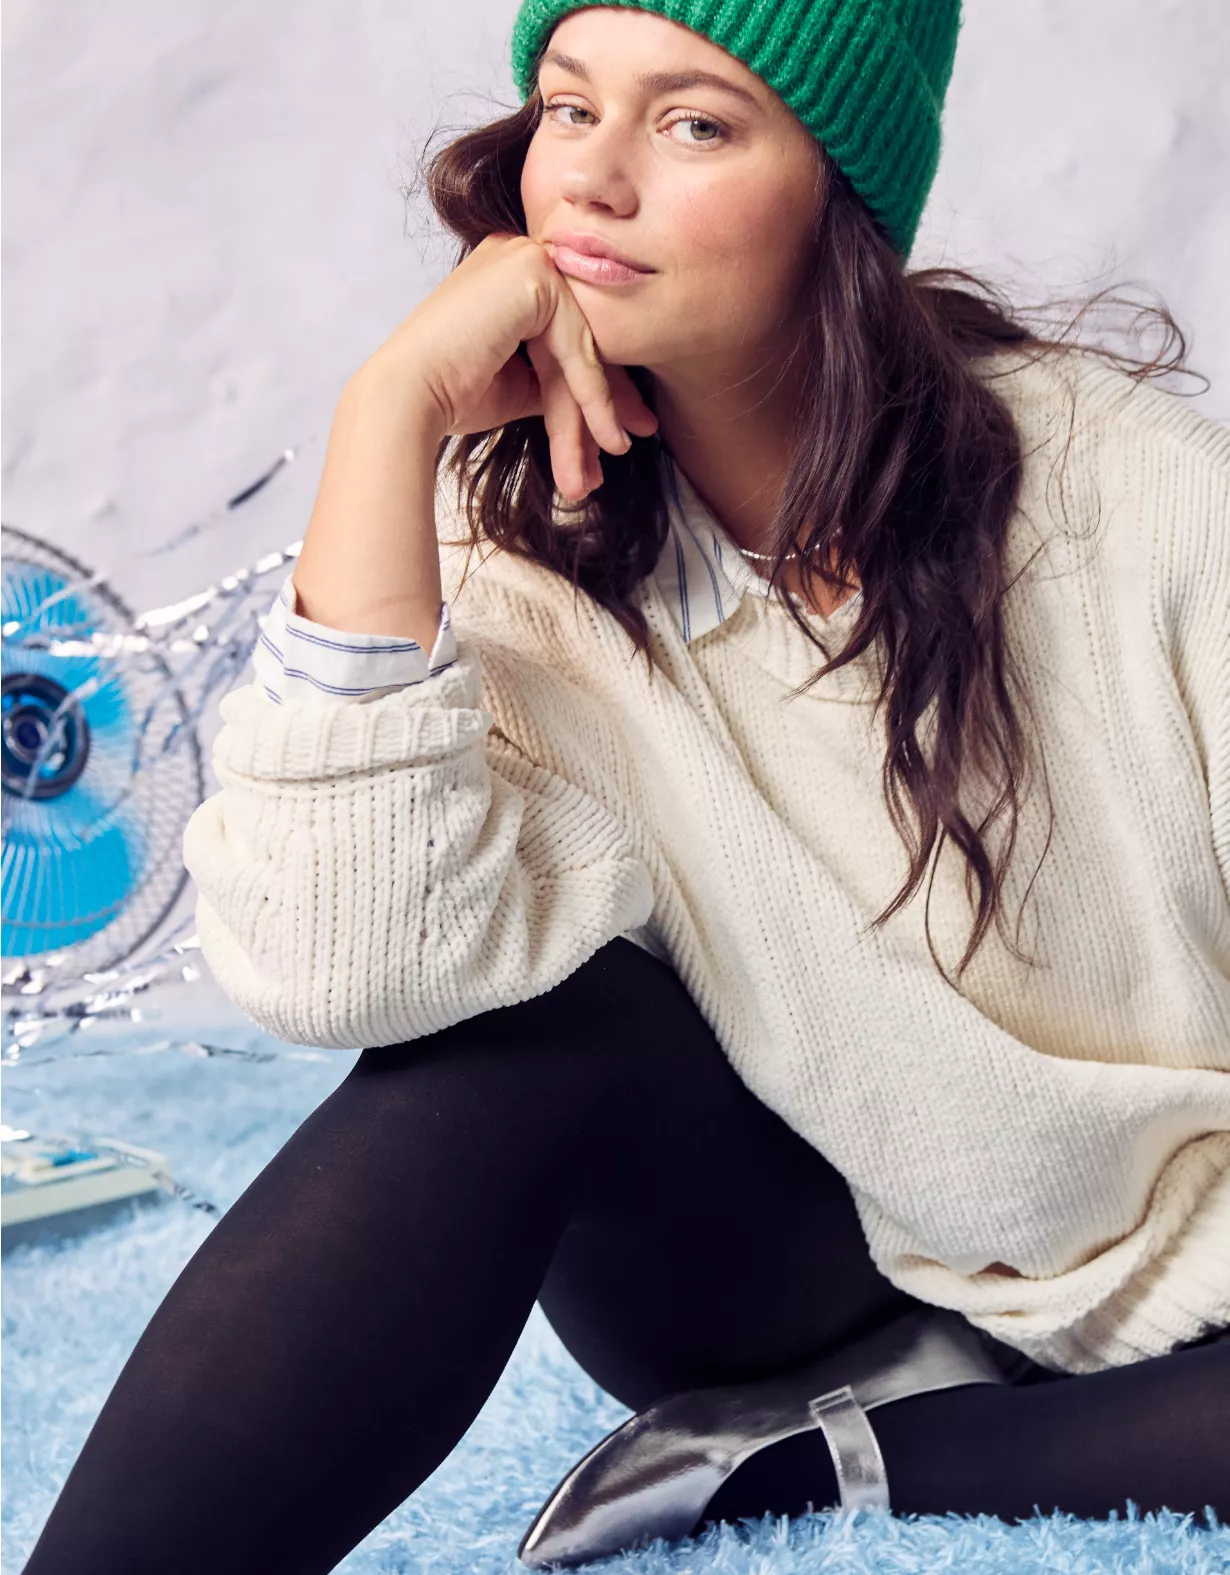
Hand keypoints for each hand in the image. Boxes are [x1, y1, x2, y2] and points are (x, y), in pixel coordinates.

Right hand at [368, 232, 659, 501]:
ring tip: (615, 453)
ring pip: (581, 345)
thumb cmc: (450, 394)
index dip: (595, 382)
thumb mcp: (519, 383)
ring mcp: (526, 257)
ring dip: (598, 408)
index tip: (617, 429)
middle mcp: (517, 253)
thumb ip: (559, 377)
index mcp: (509, 271)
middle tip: (627, 442)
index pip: (567, 330)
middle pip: (580, 335)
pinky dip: (592, 395)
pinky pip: (576, 345)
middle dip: (609, 396)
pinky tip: (607, 436)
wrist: (407, 399)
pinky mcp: (533, 274)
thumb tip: (606, 403)